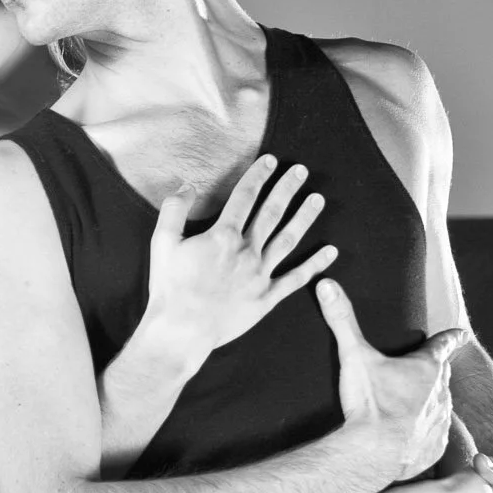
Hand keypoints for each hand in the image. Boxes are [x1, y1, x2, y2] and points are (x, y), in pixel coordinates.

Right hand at [129, 154, 338, 383]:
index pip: (245, 196)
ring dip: (305, 217)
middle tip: (302, 171)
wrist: (181, 332)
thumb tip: (187, 186)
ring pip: (288, 239)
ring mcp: (260, 275)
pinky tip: (330, 252)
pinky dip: (315, 265)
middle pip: (272, 212)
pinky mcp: (266, 299)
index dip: (259, 175)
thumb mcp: (162, 243)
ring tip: (318, 199)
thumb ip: (174, 210)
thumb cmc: (170, 289)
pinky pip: (295, 279)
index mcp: (222, 236)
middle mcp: (246, 251)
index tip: (271, 161)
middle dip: (288, 188)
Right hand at [319, 281, 457, 487]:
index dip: (453, 337)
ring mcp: (440, 422)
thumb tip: (326, 283)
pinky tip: (409, 438)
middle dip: (435, 374)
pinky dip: (424, 435)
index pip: (445, 344)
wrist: (374, 455)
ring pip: (441, 408)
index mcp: (426, 367)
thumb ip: (342, 319)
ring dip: (429, 405)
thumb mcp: (353, 357)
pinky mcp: (435, 448)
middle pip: (442, 377)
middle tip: (424, 373)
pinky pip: (434, 437)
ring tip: (411, 409)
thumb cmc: (370, 404)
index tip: (462, 334)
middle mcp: (441, 393)